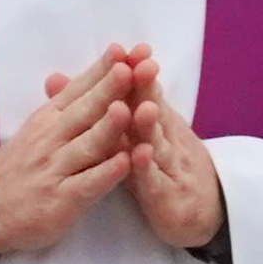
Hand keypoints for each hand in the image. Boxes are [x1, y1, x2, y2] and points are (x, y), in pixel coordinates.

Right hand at [0, 48, 136, 257]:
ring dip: (108, 127)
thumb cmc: (21, 167)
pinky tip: (125, 163)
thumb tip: (83, 68)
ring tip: (128, 109)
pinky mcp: (62, 201)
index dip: (100, 70)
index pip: (78, 89)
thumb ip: (64, 102)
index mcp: (49, 118)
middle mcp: (52, 139)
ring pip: (87, 145)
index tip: (124, 49)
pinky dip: (106, 173)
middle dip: (109, 88)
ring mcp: (56, 170)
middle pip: (85, 111)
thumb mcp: (38, 128)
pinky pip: (86, 185)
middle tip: (131, 67)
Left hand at [116, 45, 225, 253]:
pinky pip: (156, 183)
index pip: (144, 94)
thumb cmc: (163, 172)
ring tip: (142, 108)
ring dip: (151, 126)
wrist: (205, 214)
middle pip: (154, 112)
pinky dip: (148, 170)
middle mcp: (164, 141)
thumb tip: (57, 79)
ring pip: (159, 145)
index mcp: (156, 125)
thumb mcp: (136, 136)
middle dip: (147, 89)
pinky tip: (139, 157)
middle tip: (140, 65)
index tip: (128, 49)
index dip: (137, 73)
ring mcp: (170, 170)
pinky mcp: (168, 200)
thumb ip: (105, 109)